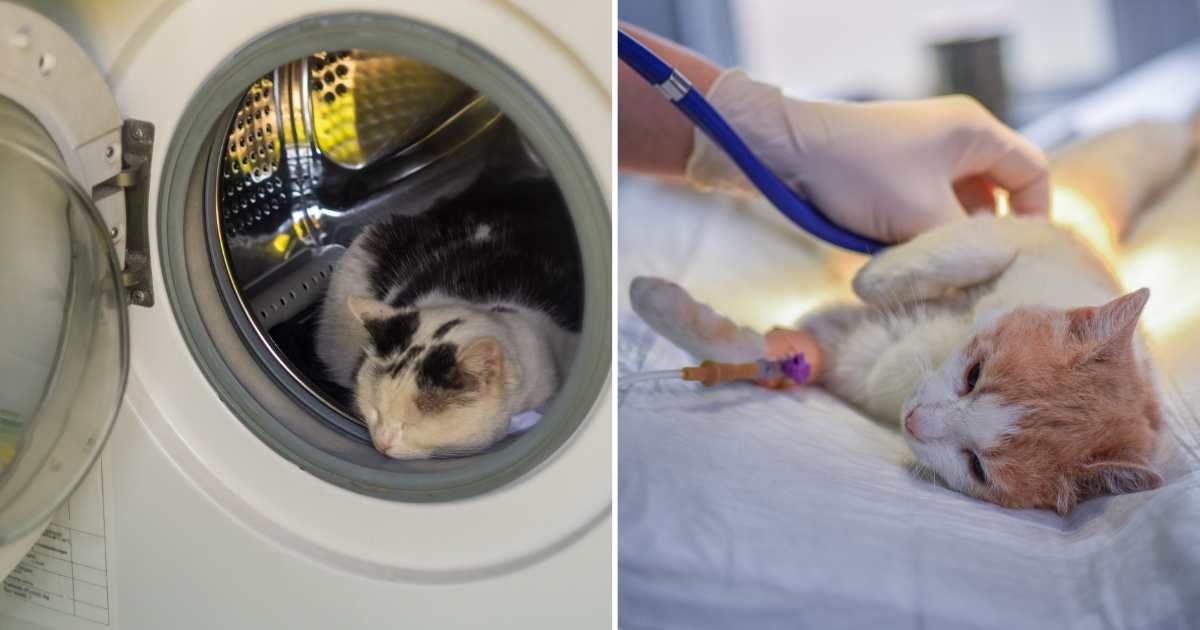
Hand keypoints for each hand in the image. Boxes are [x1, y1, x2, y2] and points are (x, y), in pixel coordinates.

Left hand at [686, 70, 1049, 243]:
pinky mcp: (893, 168)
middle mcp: (955, 135)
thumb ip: (962, 249)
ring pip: (958, 202)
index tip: (1018, 257)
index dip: (1035, 217)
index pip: (1033, 173)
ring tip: (938, 269)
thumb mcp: (921, 218)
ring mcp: (922, 150)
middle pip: (997, 190)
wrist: (786, 152)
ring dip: (950, 236)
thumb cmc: (859, 175)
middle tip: (976, 271)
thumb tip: (983, 279)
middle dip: (988, 233)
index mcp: (976, 131)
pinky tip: (908, 257)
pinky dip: (923, 230)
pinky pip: (926, 203)